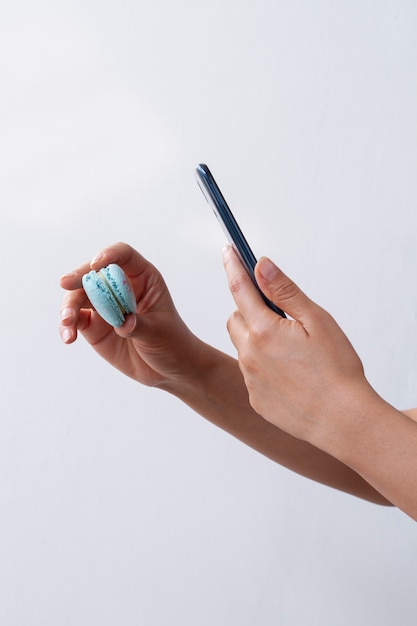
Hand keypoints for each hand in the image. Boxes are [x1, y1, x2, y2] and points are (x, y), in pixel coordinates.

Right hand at [59, 242, 198, 386]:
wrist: (168, 368)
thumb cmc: (171, 342)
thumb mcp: (159, 332)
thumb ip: (139, 325)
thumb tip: (122, 322)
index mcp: (143, 278)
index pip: (124, 257)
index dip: (110, 255)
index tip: (97, 265)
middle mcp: (120, 287)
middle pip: (94, 273)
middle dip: (78, 277)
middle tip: (65, 284)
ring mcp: (105, 306)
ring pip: (79, 296)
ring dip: (69, 307)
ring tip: (67, 323)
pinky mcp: (94, 326)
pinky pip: (75, 320)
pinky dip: (68, 326)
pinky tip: (68, 337)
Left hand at [223, 246, 372, 445]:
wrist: (342, 421)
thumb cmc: (337, 371)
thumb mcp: (317, 321)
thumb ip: (285, 291)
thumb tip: (261, 266)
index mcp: (264, 331)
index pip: (240, 289)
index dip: (234, 266)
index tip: (228, 251)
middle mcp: (249, 355)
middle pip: (236, 319)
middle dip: (250, 311)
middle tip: (279, 318)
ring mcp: (250, 380)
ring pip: (243, 347)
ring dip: (257, 340)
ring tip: (291, 352)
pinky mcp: (256, 399)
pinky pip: (251, 374)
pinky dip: (264, 367)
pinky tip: (291, 375)